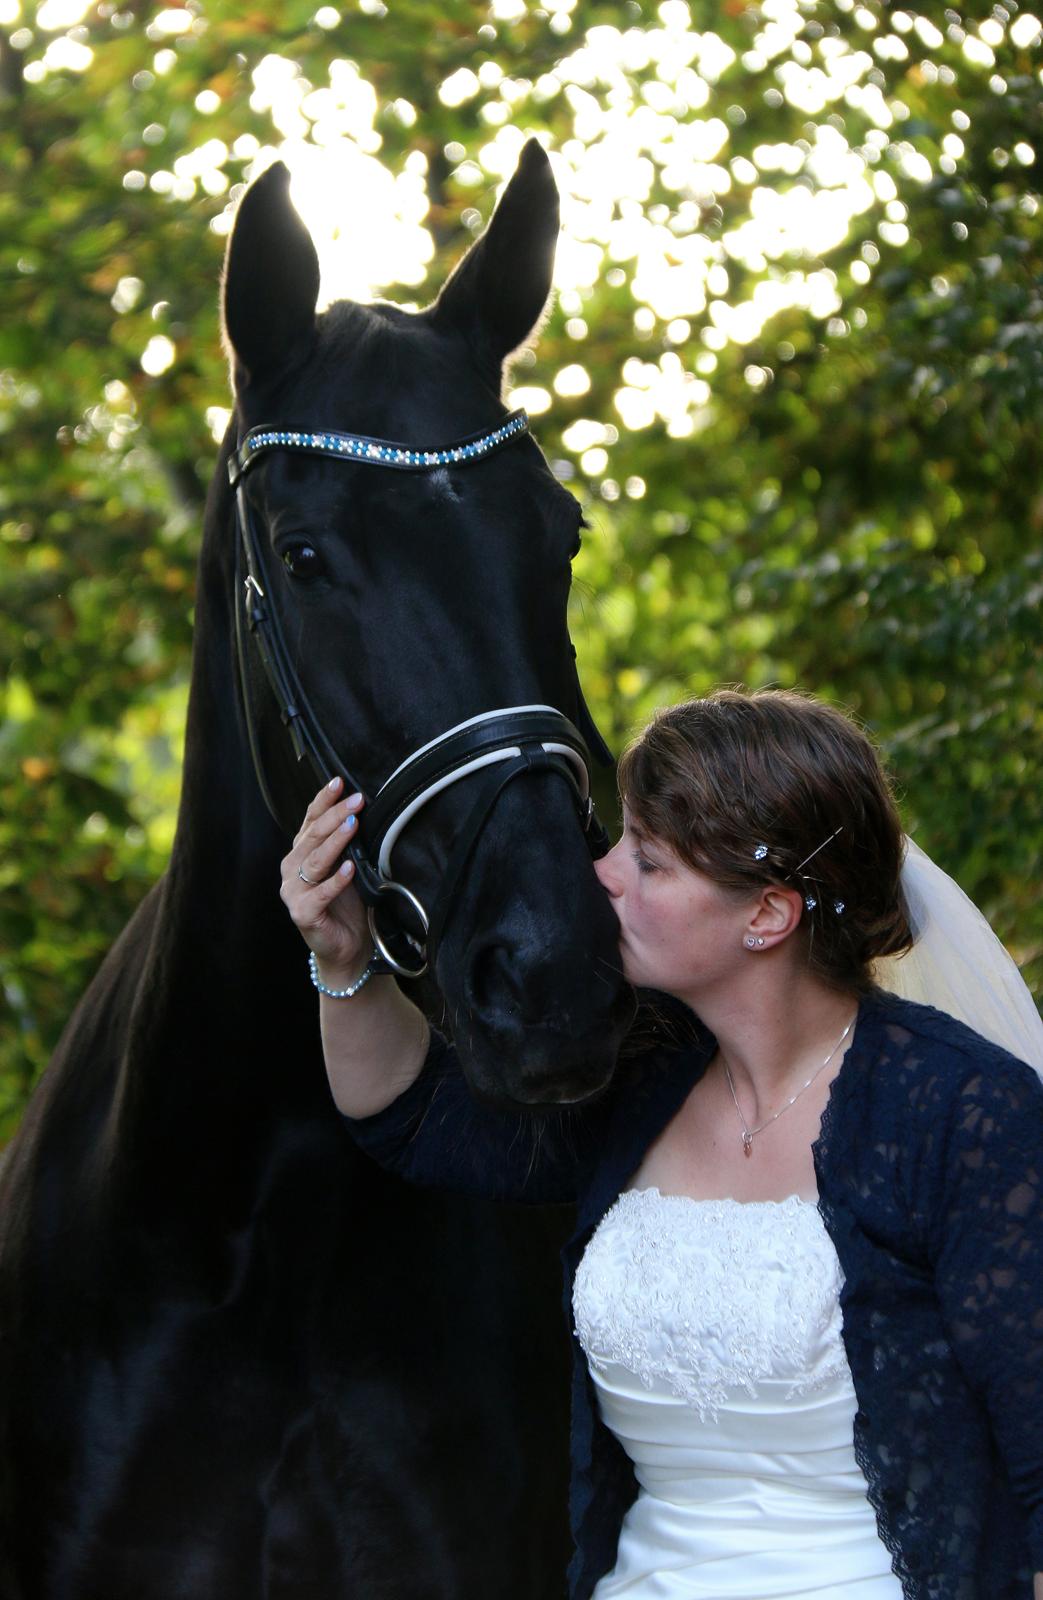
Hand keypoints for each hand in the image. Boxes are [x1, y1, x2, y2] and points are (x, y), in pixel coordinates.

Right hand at [281, 776, 369, 978]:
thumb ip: (347, 844)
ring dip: (335, 841)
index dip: (324, 800)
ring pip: (315, 860)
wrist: (348, 947)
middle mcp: (292, 869)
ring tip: (352, 826)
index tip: (340, 781)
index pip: (310, 820)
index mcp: (301, 853)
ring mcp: (293, 891)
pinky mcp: (302, 913)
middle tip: (356, 801)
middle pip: (313, 836)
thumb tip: (362, 811)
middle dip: (335, 815)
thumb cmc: (349, 904)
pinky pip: (320, 893)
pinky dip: (336, 880)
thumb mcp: (348, 866)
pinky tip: (350, 868)